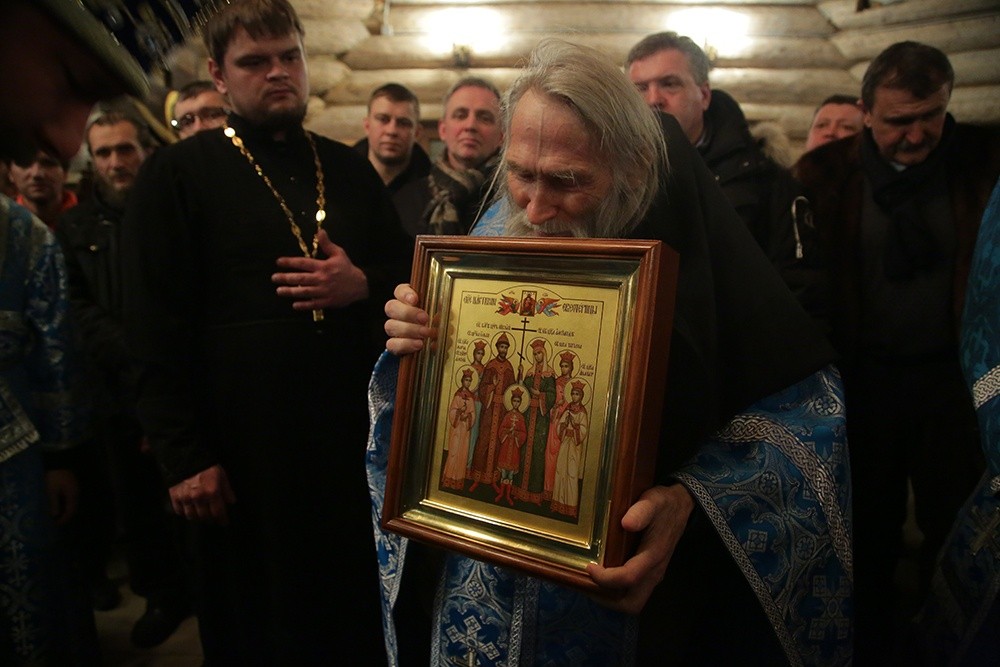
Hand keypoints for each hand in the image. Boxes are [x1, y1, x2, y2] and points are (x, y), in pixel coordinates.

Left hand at [45, 469, 78, 525]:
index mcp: (72, 495)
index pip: (70, 511)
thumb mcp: (52, 490)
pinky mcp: (72, 485)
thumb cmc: (55, 477)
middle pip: (73, 507)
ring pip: (72, 502)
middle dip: (65, 515)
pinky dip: (65, 503)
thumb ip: (54, 503)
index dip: (64, 519)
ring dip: (65, 509)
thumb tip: (55, 515)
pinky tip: (58, 503)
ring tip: (56, 513)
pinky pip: (70, 497)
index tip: (56, 524)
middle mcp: (76, 493)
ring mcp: (74, 488)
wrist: (59, 460)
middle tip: (56, 520)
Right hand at [169, 464, 236, 524]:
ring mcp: (185, 498)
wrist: (186, 457)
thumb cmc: (207, 466)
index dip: (222, 519)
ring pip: (192, 516)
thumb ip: (227, 490)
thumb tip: (231, 502)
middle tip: (213, 518)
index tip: (224, 522)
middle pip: (205, 517)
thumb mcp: (221, 475)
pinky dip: (185, 512)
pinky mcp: (174, 497)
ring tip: (201, 514)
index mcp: (212, 492)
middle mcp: (198, 497)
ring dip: (198, 517)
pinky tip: (189, 509)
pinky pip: (179, 511)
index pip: (218, 512)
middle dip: (210, 519)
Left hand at [273, 230, 367, 311]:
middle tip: (274, 278)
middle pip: (300, 278)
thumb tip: (319, 231)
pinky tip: (294, 305)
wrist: (361, 285)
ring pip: (304, 291)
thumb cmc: (347, 268)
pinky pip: (314, 304)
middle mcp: (321, 278)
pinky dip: (304, 305)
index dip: (290, 262)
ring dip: (291, 291)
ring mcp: (324, 291)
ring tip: (279, 291)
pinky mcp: (328, 301)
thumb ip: (327, 244)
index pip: (303, 263)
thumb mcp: (339, 253)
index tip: (278, 262)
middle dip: (286, 278)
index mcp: (323, 266)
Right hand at [384, 283, 435, 355]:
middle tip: (425, 319)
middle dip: (408, 313)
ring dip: (409, 330)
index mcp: (406, 299)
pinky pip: (392, 344)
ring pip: (390, 326)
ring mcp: (393, 329)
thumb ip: (438, 306)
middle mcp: (396, 312)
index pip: (399, 291)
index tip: (414, 299)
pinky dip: (406, 344)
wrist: (433, 345)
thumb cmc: (436, 323)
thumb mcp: (440, 312)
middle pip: (391, 308)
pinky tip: (419, 344)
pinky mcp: (394, 345)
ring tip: (426, 333)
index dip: (405, 294)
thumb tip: (441, 305)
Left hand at [587, 484, 694, 614]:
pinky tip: (600, 576)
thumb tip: (626, 523)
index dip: (606, 578)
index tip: (588, 567)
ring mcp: (653, 575)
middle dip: (606, 600)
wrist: (681, 507)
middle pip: (632, 603)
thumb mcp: (653, 501)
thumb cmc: (663, 504)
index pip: (629, 578)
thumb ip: (641, 511)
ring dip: (609, 598)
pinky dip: (614, 591)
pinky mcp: (650, 574)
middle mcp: (654, 572)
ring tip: (588, 582)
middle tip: (585, 584)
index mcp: (653, 556)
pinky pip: (632, 592)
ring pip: (632, 602)